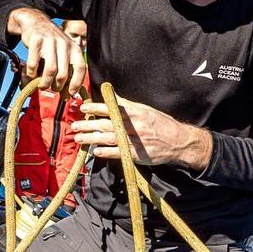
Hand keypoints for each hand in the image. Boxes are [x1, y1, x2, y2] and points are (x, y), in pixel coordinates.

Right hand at [11, 8, 79, 93]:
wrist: (36, 22)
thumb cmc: (51, 42)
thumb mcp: (63, 51)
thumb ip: (67, 69)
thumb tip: (68, 93)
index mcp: (74, 48)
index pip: (80, 68)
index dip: (76, 83)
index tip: (70, 93)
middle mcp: (64, 44)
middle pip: (63, 73)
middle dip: (57, 86)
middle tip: (52, 89)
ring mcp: (50, 42)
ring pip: (50, 70)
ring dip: (45, 82)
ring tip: (42, 85)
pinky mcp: (36, 41)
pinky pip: (34, 63)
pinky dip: (32, 73)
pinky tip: (32, 74)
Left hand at [73, 97, 211, 172]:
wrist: (178, 141)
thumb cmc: (161, 123)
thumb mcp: (146, 110)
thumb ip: (128, 105)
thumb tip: (112, 97)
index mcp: (135, 113)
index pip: (111, 109)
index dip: (95, 108)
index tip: (83, 107)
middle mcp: (133, 126)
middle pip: (106, 124)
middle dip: (88, 125)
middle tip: (74, 126)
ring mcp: (134, 141)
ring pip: (109, 139)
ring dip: (92, 139)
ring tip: (79, 138)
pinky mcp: (136, 155)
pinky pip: (118, 153)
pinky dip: (106, 152)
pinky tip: (95, 151)